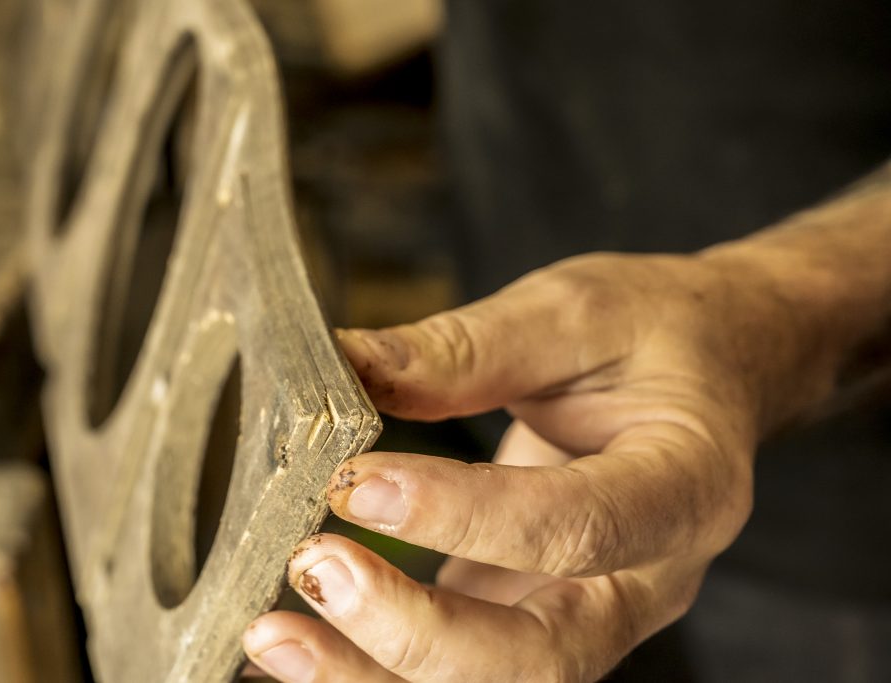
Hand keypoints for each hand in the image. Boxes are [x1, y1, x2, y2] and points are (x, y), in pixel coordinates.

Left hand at [241, 251, 807, 681]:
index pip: (578, 527)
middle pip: (541, 657)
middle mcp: (647, 577)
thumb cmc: (657, 333)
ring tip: (273, 635)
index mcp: (684, 488)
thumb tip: (346, 367)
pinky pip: (463, 668)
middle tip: (315, 569)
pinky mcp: (538, 614)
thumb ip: (467, 348)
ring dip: (379, 675)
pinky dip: (376, 668)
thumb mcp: (573, 312)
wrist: (710, 366)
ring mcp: (594, 610)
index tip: (360, 482)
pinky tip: (298, 646)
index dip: (465, 517)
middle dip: (416, 633)